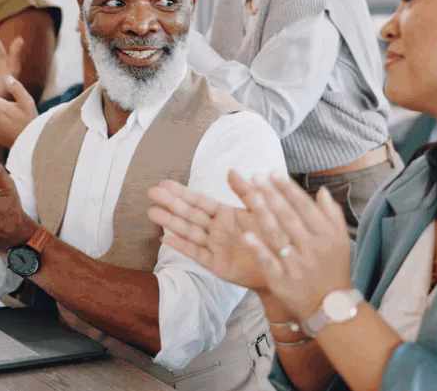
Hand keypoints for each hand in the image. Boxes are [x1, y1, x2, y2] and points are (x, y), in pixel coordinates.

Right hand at [146, 174, 268, 293]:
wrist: (284, 265)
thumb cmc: (275, 236)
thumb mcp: (261, 210)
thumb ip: (246, 192)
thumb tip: (230, 170)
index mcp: (227, 214)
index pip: (200, 201)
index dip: (182, 192)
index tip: (164, 183)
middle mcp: (217, 229)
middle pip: (190, 214)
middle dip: (171, 203)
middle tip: (151, 192)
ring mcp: (215, 246)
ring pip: (189, 232)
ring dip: (171, 222)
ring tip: (152, 212)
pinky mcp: (217, 264)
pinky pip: (197, 254)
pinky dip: (182, 247)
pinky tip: (166, 239)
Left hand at [234, 173, 353, 321]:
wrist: (330, 307)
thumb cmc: (333, 268)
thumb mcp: (339, 240)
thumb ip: (331, 214)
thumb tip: (322, 190)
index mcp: (326, 235)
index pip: (305, 207)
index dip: (288, 189)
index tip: (274, 173)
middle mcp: (312, 248)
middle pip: (288, 217)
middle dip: (272, 195)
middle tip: (257, 177)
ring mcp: (297, 264)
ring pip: (277, 235)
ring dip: (263, 213)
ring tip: (251, 195)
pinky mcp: (283, 280)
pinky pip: (268, 261)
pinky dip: (258, 248)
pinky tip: (245, 234)